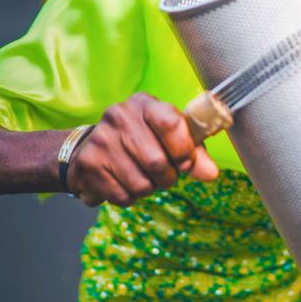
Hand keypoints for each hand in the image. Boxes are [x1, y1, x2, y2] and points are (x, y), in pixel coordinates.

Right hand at [68, 93, 218, 207]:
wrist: (91, 147)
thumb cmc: (142, 139)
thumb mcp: (169, 135)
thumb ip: (194, 152)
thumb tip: (212, 174)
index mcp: (144, 103)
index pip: (171, 123)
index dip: (183, 149)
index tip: (186, 163)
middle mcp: (120, 116)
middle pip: (157, 161)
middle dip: (168, 177)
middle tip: (166, 175)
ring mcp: (101, 140)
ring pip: (141, 184)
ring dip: (150, 188)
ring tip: (145, 177)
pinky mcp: (88, 165)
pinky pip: (123, 196)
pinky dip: (132, 197)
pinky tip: (126, 183)